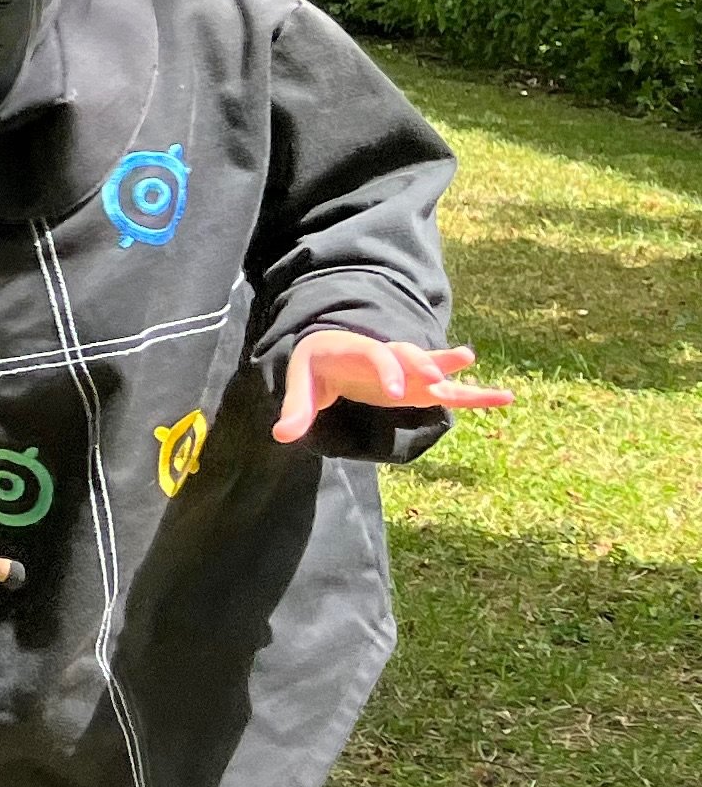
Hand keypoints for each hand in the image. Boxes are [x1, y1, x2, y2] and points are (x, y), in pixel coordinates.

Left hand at [274, 328, 508, 441]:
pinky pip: (450, 388)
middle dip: (420, 365)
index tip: (396, 393)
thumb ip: (297, 409)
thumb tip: (281, 436)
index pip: (375, 356)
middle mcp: (386, 356)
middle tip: (432, 377)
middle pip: (407, 355)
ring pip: (433, 368)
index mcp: (355, 349)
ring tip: (476, 367)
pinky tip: (504, 397)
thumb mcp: (302, 382)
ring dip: (451, 368)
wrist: (332, 351)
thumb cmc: (316, 366)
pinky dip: (474, 393)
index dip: (387, 371)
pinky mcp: (419, 386)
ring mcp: (406, 370)